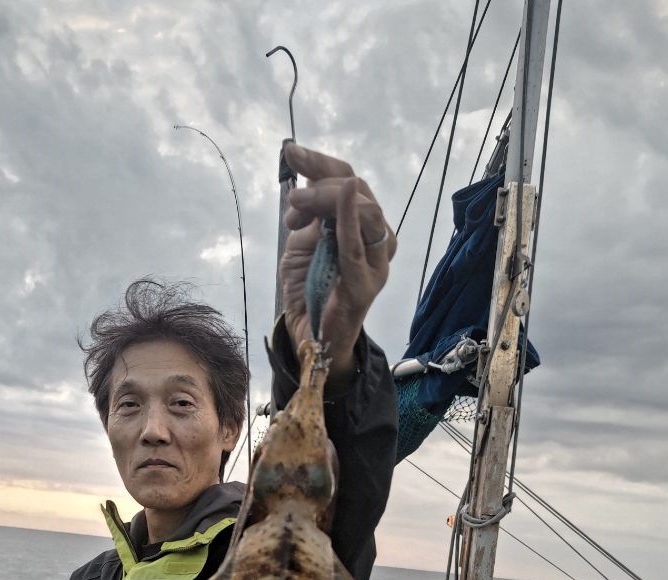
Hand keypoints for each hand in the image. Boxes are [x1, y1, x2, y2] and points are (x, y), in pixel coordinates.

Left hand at [280, 143, 395, 390]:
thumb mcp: (302, 244)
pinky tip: (339, 198)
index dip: (320, 163)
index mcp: (361, 226)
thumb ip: (309, 217)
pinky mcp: (367, 285)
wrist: (310, 339)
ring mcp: (376, 262)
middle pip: (358, 191)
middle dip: (321, 184)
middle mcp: (376, 240)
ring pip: (364, 212)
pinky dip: (348, 219)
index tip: (291, 152)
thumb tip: (302, 188)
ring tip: (297, 209)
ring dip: (328, 200)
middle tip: (293, 200)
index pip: (348, 182)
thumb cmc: (309, 291)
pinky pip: (359, 247)